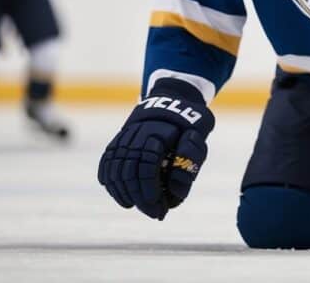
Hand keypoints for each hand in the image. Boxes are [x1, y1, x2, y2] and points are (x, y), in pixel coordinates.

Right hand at [97, 79, 214, 219]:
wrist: (174, 96)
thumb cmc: (190, 119)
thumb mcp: (201, 130)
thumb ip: (192, 156)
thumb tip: (175, 190)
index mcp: (158, 129)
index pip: (147, 164)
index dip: (150, 189)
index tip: (159, 207)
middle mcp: (136, 131)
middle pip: (129, 169)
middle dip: (138, 196)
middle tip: (152, 212)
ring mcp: (125, 134)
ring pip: (114, 166)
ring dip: (121, 191)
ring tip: (133, 206)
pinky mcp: (119, 138)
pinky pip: (108, 160)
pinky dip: (109, 178)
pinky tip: (117, 194)